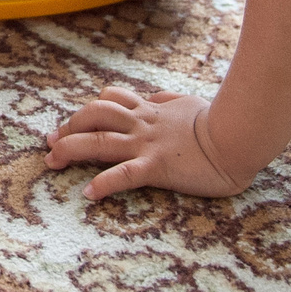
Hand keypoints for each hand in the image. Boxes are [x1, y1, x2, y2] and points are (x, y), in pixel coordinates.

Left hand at [45, 88, 252, 198]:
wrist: (240, 134)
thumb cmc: (221, 120)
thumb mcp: (188, 103)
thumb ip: (167, 100)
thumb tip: (154, 97)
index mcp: (151, 110)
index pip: (109, 100)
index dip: (86, 109)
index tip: (71, 123)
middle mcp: (143, 124)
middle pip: (94, 115)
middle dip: (68, 127)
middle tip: (50, 142)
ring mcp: (147, 145)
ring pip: (99, 141)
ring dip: (70, 149)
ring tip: (51, 162)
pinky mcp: (157, 167)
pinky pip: (124, 174)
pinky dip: (103, 184)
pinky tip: (88, 194)